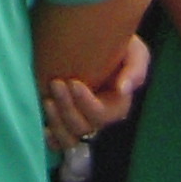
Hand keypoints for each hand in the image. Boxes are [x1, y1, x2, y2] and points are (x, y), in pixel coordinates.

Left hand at [42, 33, 148, 150]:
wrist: (97, 39)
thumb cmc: (121, 47)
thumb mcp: (135, 52)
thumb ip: (136, 70)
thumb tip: (123, 89)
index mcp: (117, 106)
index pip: (102, 115)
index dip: (87, 104)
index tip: (73, 82)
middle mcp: (98, 119)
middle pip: (83, 127)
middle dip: (67, 108)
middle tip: (55, 83)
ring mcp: (81, 121)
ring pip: (70, 139)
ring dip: (57, 123)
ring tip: (47, 100)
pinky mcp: (64, 120)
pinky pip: (58, 142)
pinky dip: (52, 139)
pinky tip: (44, 127)